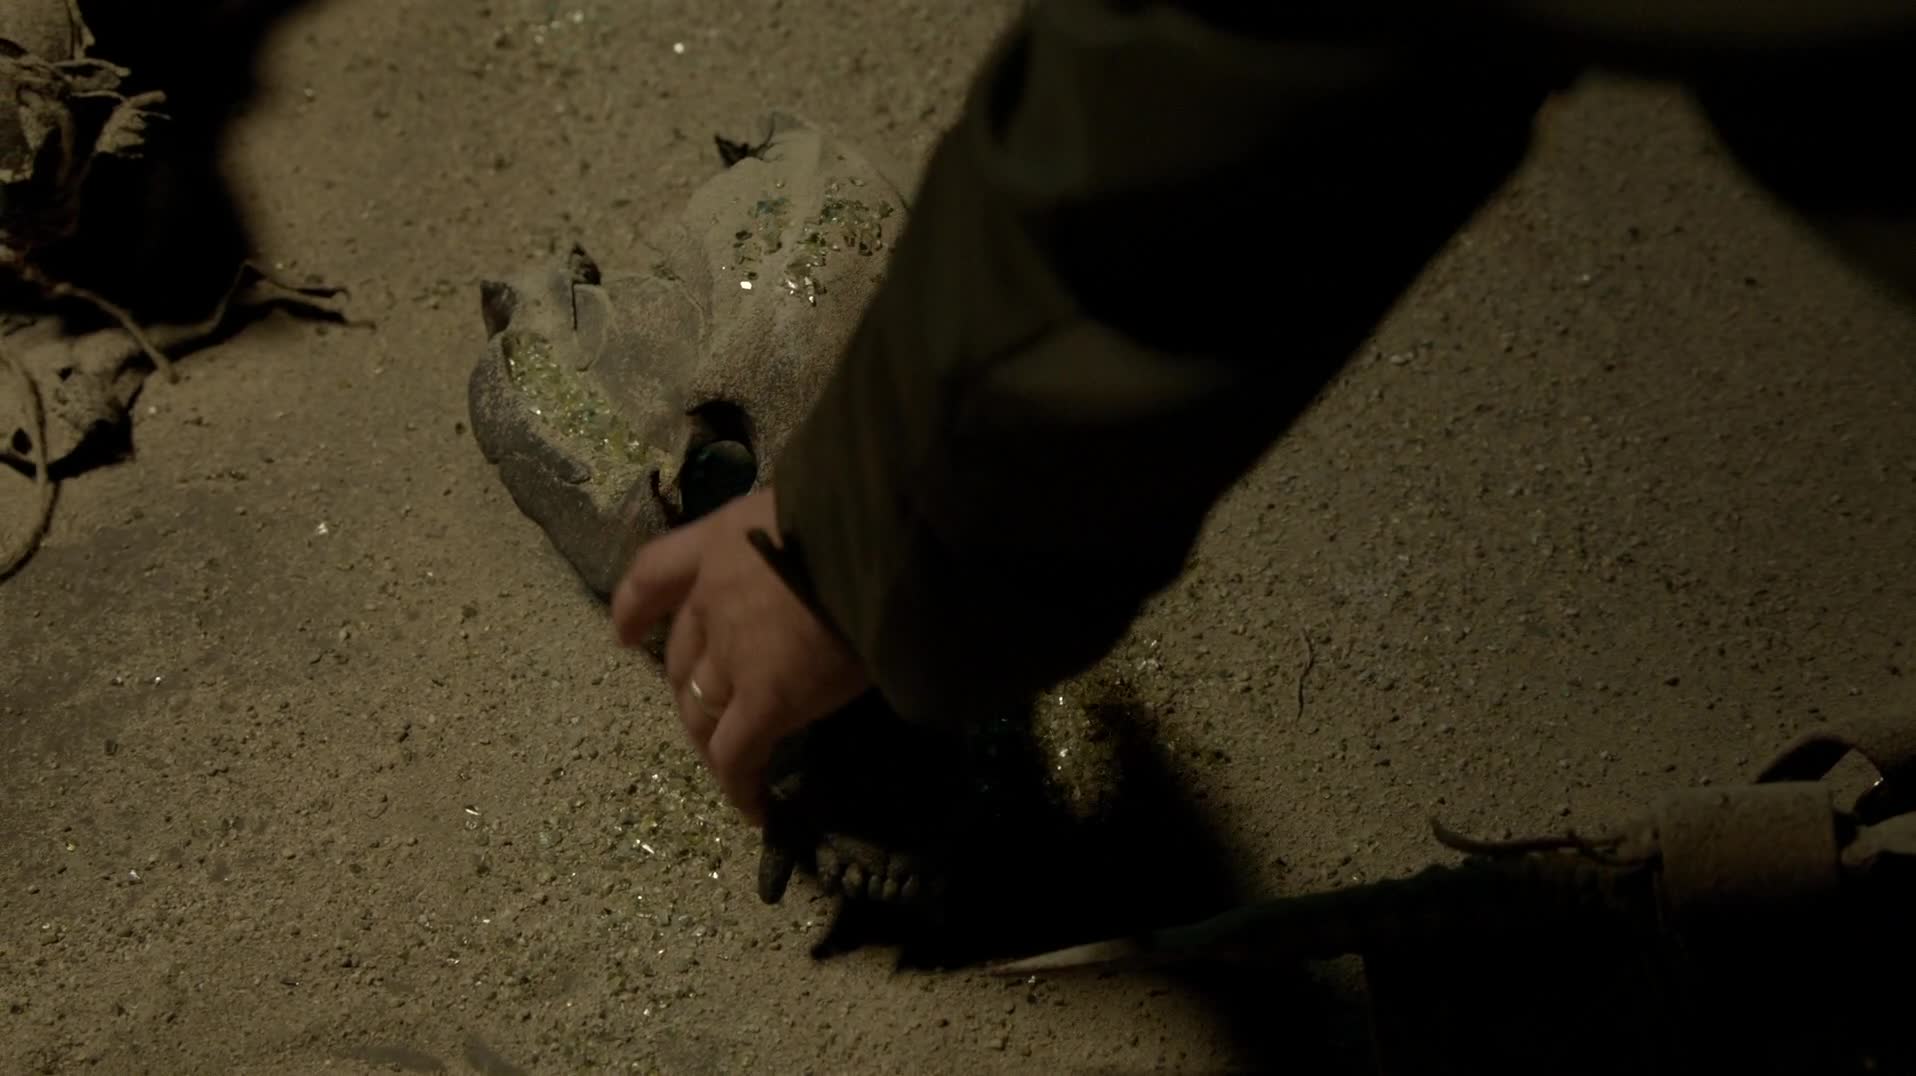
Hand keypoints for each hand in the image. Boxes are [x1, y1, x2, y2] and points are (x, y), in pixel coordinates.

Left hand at [611, 487, 868, 824]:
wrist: (880, 538)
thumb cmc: (861, 511)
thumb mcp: (812, 509)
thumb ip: (797, 540)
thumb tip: (821, 565)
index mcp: (720, 543)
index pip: (656, 574)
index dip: (636, 609)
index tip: (625, 635)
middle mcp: (713, 600)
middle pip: (682, 659)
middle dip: (690, 691)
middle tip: (714, 718)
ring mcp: (734, 655)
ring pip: (701, 712)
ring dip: (712, 743)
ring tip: (734, 768)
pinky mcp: (765, 701)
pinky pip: (739, 756)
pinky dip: (741, 787)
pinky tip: (757, 808)